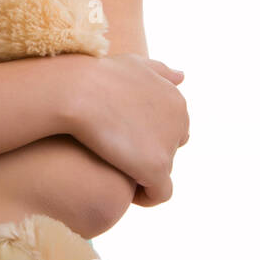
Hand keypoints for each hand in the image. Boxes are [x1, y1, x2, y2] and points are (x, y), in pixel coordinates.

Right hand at [66, 55, 188, 207]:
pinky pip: (159, 194)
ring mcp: (169, 146)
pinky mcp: (156, 168)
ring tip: (113, 171)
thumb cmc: (97, 74)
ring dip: (142, 173)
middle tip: (114, 153)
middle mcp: (180, 122)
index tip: (120, 137)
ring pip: (161, 172)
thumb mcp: (134, 63)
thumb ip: (160, 71)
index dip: (145, 135)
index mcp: (176, 100)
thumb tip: (182, 77)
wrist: (77, 90)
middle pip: (167, 149)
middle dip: (146, 152)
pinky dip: (146, 197)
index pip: (169, 128)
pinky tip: (124, 193)